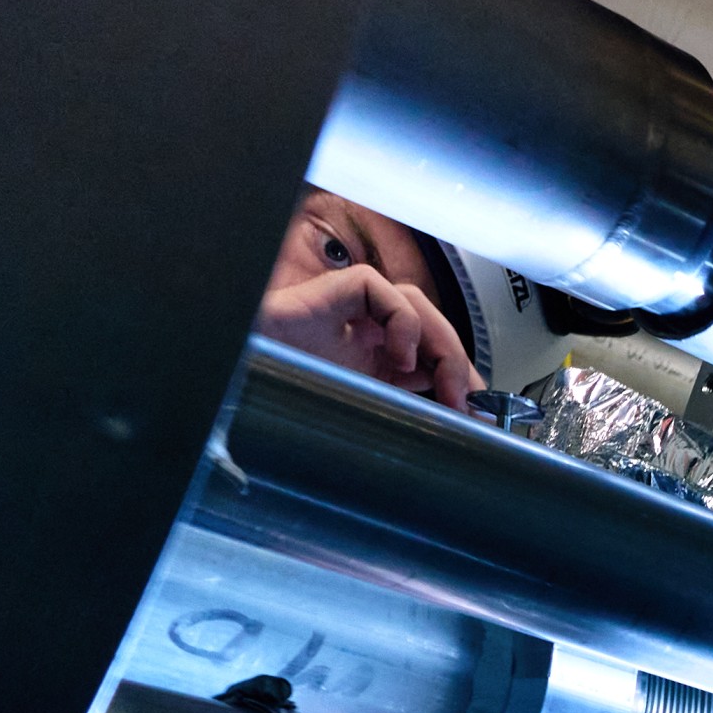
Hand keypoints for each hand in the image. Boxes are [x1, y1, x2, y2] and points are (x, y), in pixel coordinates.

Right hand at [261, 255, 483, 409]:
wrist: (234, 391)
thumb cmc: (283, 403)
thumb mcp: (361, 416)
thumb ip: (400, 414)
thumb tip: (454, 425)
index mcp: (366, 359)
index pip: (426, 352)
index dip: (456, 373)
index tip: (478, 408)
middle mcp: (357, 331)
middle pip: (426, 323)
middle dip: (456, 359)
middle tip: (468, 400)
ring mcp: (342, 311)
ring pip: (410, 299)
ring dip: (438, 338)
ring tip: (441, 383)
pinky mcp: (326, 293)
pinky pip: (377, 287)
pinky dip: (401, 319)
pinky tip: (400, 355)